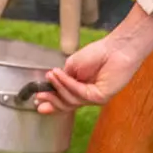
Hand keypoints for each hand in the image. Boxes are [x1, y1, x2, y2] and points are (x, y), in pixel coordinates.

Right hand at [35, 8, 152, 111]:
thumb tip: (51, 86)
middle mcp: (88, 96)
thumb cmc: (98, 53)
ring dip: (58, 87)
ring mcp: (94, 98)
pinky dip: (67, 83)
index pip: (65, 100)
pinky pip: (79, 93)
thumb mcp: (72, 65)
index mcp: (82, 89)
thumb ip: (63, 78)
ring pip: (71, 100)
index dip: (51, 103)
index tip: (36, 101)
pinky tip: (59, 75)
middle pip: (66, 105)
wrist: (116, 48)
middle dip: (51, 101)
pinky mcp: (100, 97)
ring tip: (51, 74)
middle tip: (39, 97)